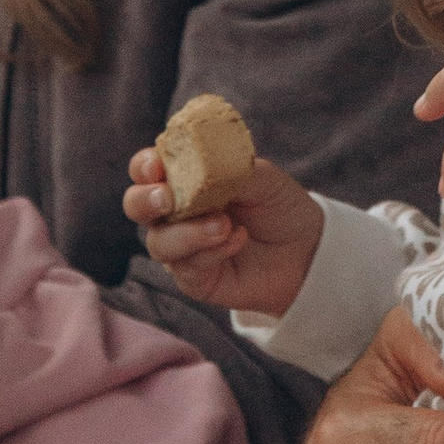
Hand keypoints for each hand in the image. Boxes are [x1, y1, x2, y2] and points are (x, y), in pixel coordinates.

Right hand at [122, 146, 323, 319]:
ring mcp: (182, 247)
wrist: (307, 249)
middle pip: (136, 205)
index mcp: (184, 178)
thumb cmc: (279, 206)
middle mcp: (175, 212)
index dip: (145, 165)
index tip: (157, 165)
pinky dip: (211, 251)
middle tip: (168, 198)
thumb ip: (229, 168)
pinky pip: (186, 266)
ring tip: (223, 224)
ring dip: (187, 232)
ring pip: (158, 242)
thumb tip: (205, 165)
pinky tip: (237, 238)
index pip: (148, 168)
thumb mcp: (261, 177)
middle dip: (145, 200)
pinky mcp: (194, 278)